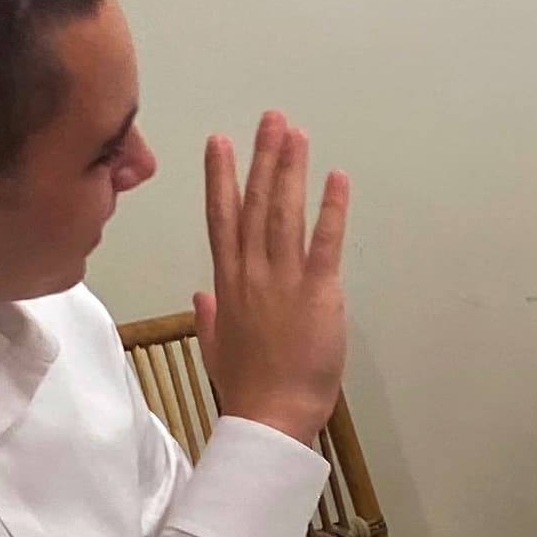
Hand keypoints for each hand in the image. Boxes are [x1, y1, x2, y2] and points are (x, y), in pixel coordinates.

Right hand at [196, 113, 350, 446]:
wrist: (270, 418)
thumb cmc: (248, 389)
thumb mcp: (217, 349)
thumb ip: (210, 317)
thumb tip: (200, 295)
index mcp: (227, 285)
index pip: (220, 219)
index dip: (219, 178)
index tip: (219, 142)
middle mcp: (251, 274)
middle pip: (253, 204)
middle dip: (261, 158)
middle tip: (270, 119)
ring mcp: (282, 281)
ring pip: (283, 214)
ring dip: (289, 171)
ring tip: (295, 133)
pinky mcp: (317, 295)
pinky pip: (325, 244)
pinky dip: (331, 210)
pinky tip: (336, 179)